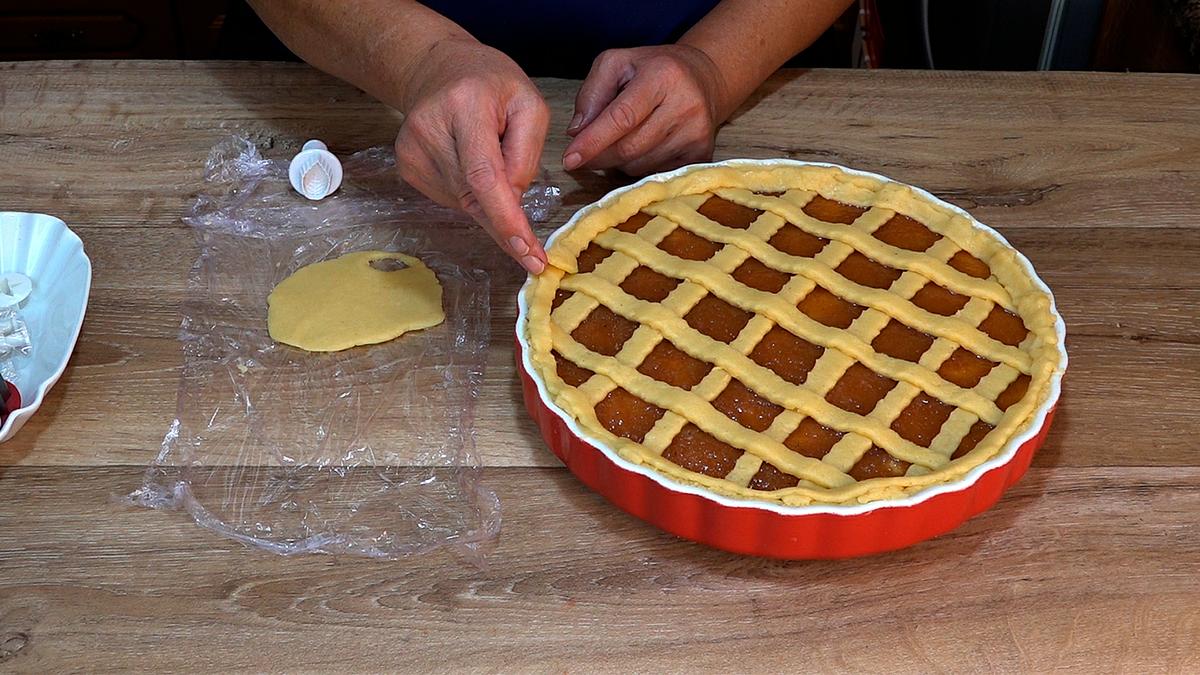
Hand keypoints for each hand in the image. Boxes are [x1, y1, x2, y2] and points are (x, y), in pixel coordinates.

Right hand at [395, 37, 549, 273]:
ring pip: (465, 203)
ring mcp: (412, 151)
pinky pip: (452, 199)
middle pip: (475, 195)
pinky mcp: (407, 167)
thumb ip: (528, 153)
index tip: (528, 255)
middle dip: (506, 220)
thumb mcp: (529, 104)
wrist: (438, 70)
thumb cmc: (491, 84)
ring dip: (489, 199)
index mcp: (465, 106)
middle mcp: (429, 129)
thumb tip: (513, 201)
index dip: (506, 220)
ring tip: (491, 157)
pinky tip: (471, 165)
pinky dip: (472, 195)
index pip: (484, 175)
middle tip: (531, 244)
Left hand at [562, 45, 728, 176]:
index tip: (569, 159)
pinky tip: (641, 148)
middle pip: (629, 148)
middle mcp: (685, 105)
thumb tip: (576, 132)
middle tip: (583, 154)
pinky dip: (638, 167)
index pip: (622, 117)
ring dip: (619, 161)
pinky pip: (656, 173)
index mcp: (662, 76)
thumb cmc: (654, 70)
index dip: (593, 141)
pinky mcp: (702, 153)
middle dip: (599, 156)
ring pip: (640, 166)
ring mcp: (697, 133)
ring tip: (622, 140)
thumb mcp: (617, 63)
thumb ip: (591, 93)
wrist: (704, 78)